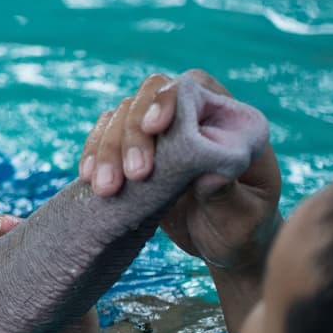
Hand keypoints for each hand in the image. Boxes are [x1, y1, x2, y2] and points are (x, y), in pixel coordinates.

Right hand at [78, 70, 281, 271]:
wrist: (221, 246)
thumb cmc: (242, 230)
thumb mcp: (243, 217)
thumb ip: (228, 194)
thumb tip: (208, 174)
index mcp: (231, 121)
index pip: (192, 87)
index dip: (167, 99)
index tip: (154, 127)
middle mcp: (193, 117)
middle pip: (148, 96)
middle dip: (132, 131)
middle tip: (135, 175)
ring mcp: (162, 133)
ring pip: (121, 116)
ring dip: (108, 148)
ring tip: (106, 189)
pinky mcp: (137, 150)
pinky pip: (107, 136)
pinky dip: (95, 154)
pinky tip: (89, 177)